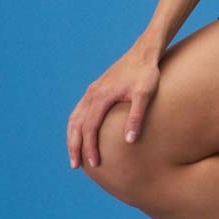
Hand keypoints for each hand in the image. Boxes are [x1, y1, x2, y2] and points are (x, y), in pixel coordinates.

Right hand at [66, 43, 161, 169]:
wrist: (143, 53)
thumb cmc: (147, 73)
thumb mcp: (145, 94)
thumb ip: (136, 117)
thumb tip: (129, 141)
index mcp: (101, 97)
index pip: (90, 128)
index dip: (90, 147)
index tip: (94, 163)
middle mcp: (92, 94)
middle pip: (76, 125)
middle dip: (75, 146)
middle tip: (76, 166)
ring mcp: (92, 91)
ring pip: (74, 118)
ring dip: (72, 137)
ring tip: (74, 155)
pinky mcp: (96, 89)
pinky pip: (79, 110)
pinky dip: (75, 125)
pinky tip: (80, 134)